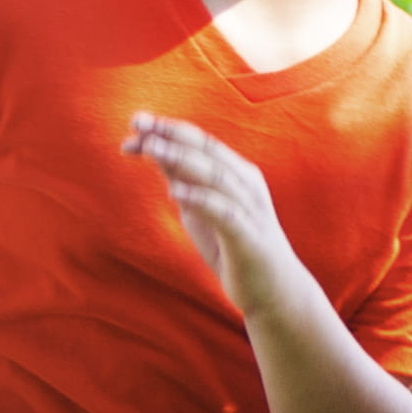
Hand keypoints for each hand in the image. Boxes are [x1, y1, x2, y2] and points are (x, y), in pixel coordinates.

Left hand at [124, 114, 311, 321]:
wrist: (274, 291)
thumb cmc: (234, 246)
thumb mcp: (201, 209)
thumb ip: (182, 180)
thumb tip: (151, 150)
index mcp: (238, 174)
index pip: (201, 142)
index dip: (170, 129)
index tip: (136, 122)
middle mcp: (246, 185)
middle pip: (208, 152)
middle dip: (172, 136)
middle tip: (139, 126)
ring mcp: (250, 210)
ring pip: (215, 176)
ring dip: (182, 159)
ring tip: (151, 148)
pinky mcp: (249, 237)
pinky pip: (223, 213)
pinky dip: (200, 199)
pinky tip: (174, 192)